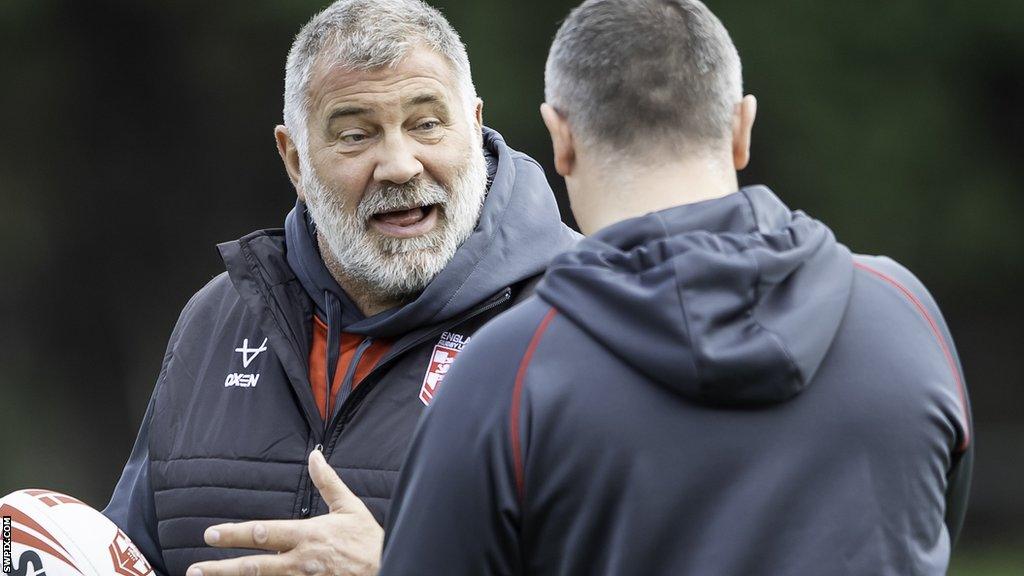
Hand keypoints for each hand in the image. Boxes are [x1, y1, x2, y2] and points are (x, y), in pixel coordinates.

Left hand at [186, 450, 383, 575]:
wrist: (388, 568)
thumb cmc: (368, 540)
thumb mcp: (349, 507)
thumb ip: (328, 482)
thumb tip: (314, 456)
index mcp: (308, 536)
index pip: (264, 533)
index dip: (235, 534)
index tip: (211, 534)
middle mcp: (300, 562)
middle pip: (254, 566)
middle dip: (222, 568)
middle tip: (195, 569)